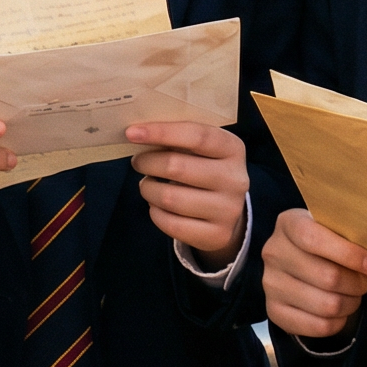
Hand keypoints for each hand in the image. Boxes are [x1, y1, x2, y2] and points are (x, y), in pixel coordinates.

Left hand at [126, 121, 247, 260]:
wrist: (225, 208)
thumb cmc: (202, 167)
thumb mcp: (199, 148)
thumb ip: (176, 137)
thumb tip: (137, 132)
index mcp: (233, 148)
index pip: (197, 136)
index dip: (161, 132)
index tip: (131, 133)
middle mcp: (235, 179)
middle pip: (177, 167)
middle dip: (147, 163)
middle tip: (138, 162)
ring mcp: (228, 209)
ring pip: (170, 198)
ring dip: (148, 189)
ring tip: (147, 184)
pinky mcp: (217, 235)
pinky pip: (172, 224)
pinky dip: (155, 212)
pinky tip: (156, 205)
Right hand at [261, 209, 366, 342]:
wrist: (298, 262)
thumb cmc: (325, 243)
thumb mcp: (333, 228)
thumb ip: (350, 235)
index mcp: (288, 224)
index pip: (314, 239)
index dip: (348, 254)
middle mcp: (274, 253)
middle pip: (327, 277)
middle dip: (356, 284)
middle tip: (364, 282)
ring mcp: (271, 284)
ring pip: (327, 305)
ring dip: (350, 303)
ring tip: (353, 295)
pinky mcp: (274, 311)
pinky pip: (318, 326)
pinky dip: (338, 322)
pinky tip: (339, 311)